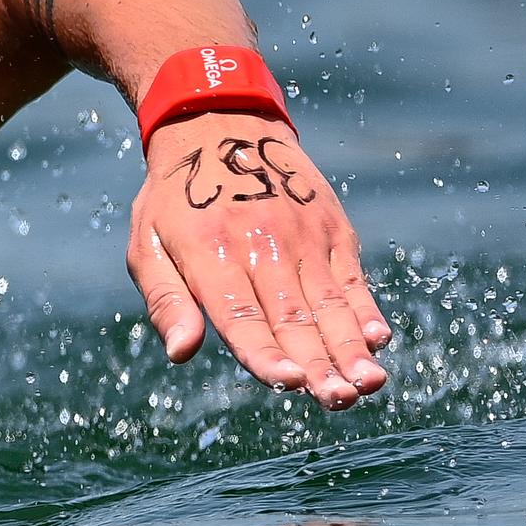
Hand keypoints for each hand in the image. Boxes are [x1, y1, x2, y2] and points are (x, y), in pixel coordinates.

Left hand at [126, 112, 390, 408]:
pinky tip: (378, 341)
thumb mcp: (147, 244)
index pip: (240, 313)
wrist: (220, 126)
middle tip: (339, 400)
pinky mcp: (331, 229)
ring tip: (368, 385)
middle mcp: (262, 243)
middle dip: (318, 362)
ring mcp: (303, 235)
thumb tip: (181, 353)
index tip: (286, 382)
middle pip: (293, 315)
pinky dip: (365, 310)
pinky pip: (351, 277)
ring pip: (329, 302)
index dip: (263, 350)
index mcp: (210, 252)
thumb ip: (166, 300)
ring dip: (350, 347)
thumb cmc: (174, 200)